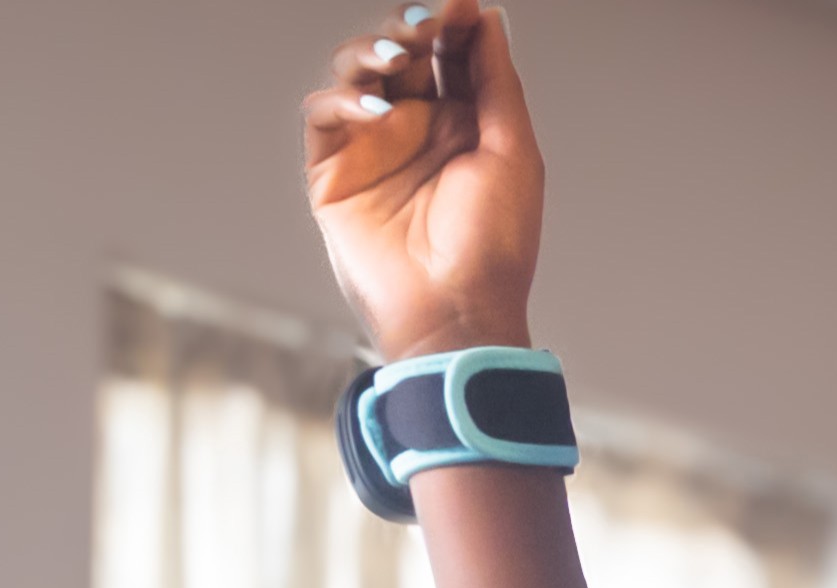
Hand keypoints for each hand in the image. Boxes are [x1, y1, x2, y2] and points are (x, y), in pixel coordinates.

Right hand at [305, 0, 544, 357]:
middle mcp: (415, 127)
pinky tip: (376, 111)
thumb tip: (486, 14)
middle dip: (409, 27)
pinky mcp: (333, 169)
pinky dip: (344, 99)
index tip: (459, 5)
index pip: (448, 52)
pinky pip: (323, 112)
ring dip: (372, 51)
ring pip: (355, 70)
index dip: (450, 22)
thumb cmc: (495, 241)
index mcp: (464, 122)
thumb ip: (496, 79)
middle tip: (424, 25)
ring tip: (398, 59)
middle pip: (400, 50)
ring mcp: (372, 145)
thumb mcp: (512, 149)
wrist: (456, 307)